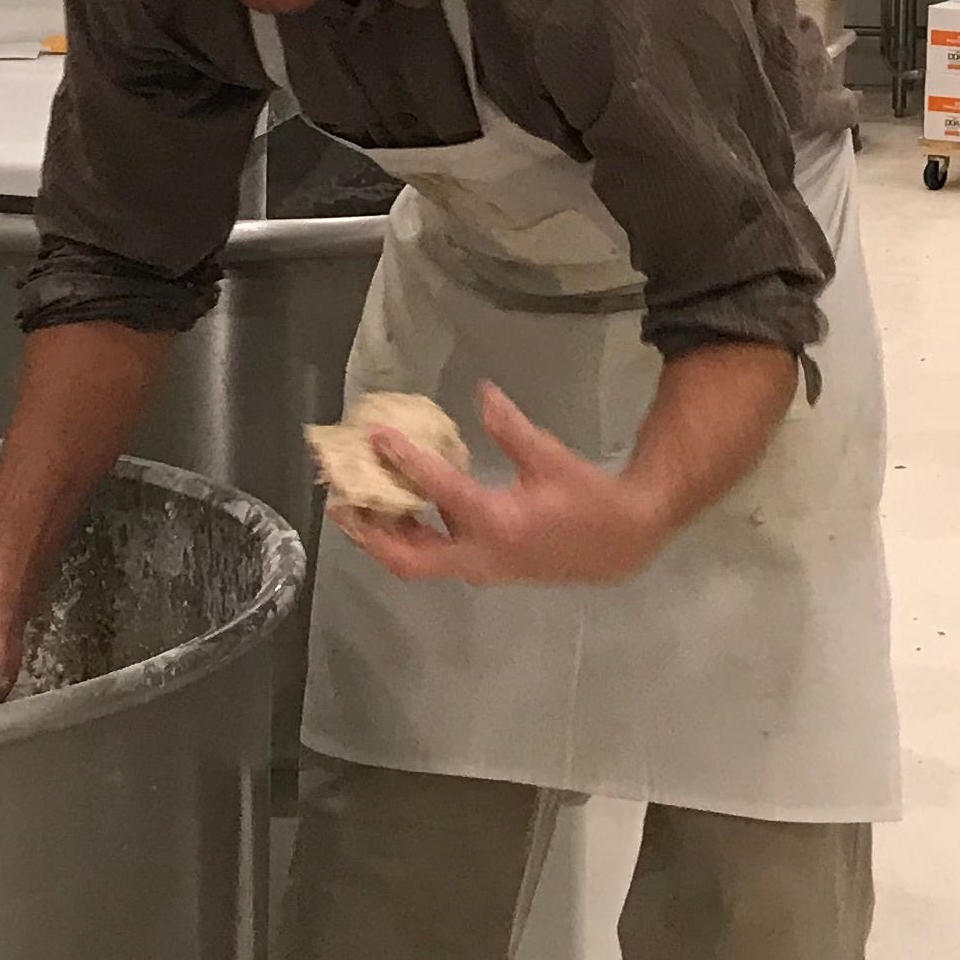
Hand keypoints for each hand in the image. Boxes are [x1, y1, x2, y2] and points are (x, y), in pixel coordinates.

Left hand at [338, 384, 669, 587]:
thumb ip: (511, 428)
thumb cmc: (587, 499)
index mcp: (496, 522)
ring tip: (356, 504)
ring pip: (415, 562)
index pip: (438, 490)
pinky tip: (401, 506)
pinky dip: (410, 535)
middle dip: (368, 531)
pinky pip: (433, 557)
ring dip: (383, 536)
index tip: (378, 435)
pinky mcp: (483, 568)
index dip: (405, 459)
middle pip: (406, 556)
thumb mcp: (551, 458)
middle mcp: (479, 554)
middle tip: (339, 500)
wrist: (620, 544)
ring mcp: (479, 567)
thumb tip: (481, 391)